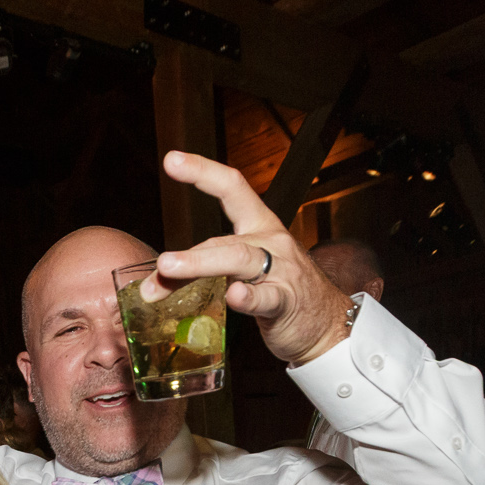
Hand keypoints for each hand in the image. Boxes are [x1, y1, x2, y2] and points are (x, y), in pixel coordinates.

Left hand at [146, 151, 353, 365]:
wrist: (329, 325)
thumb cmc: (282, 295)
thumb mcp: (242, 275)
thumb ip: (205, 271)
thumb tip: (156, 280)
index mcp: (260, 228)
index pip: (232, 189)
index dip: (203, 171)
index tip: (173, 159)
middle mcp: (271, 243)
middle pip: (225, 239)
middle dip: (190, 254)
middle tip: (159, 263)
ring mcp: (281, 272)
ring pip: (239, 260)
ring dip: (201, 263)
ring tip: (170, 269)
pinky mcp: (287, 302)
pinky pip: (266, 297)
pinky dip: (248, 297)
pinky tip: (234, 296)